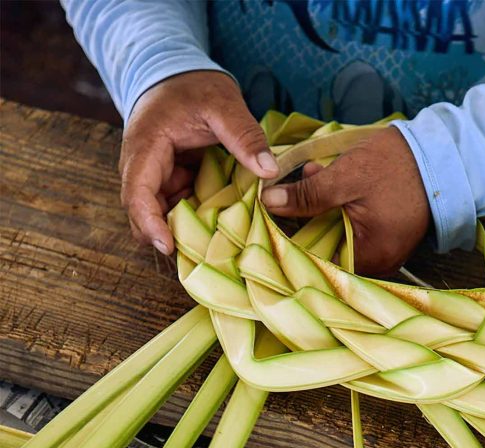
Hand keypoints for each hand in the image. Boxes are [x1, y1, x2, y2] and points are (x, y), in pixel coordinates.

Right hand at [119, 70, 278, 253]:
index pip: (137, 194)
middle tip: (204, 258)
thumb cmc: (195, 87)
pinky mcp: (171, 184)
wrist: (180, 75)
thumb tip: (269, 171)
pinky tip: (221, 231)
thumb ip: (245, 136)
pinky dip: (197, 222)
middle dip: (168, 238)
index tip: (168, 247)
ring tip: (217, 249)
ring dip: (185, 232)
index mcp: (145, 147)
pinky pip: (180, 210)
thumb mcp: (224, 105)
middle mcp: (142, 168)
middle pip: (144, 216)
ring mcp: (156, 179)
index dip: (150, 224)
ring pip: (163, 217)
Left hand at [261, 126, 430, 276]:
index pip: (322, 265)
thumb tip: (268, 202)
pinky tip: (333, 189)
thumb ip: (307, 195)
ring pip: (342, 243)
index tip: (276, 223)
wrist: (441, 152)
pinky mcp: (391, 240)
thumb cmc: (396, 165)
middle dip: (309, 225)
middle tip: (293, 194)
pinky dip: (342, 216)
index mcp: (371, 256)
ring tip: (314, 179)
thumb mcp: (345, 177)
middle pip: (331, 256)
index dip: (296, 245)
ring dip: (324, 216)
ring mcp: (388, 254)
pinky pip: (358, 236)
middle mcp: (382, 264)